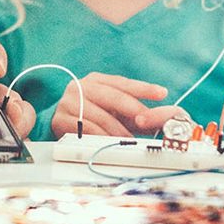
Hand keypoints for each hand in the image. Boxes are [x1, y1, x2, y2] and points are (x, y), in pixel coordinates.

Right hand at [49, 73, 186, 137]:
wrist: (59, 125)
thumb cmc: (91, 116)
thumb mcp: (113, 111)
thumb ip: (136, 111)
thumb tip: (165, 117)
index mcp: (96, 80)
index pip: (123, 83)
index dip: (143, 88)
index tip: (162, 93)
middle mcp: (81, 86)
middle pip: (113, 96)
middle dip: (133, 110)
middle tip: (147, 122)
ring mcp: (69, 102)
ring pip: (101, 116)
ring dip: (119, 130)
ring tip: (131, 140)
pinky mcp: (60, 119)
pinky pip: (85, 130)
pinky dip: (101, 137)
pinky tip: (110, 143)